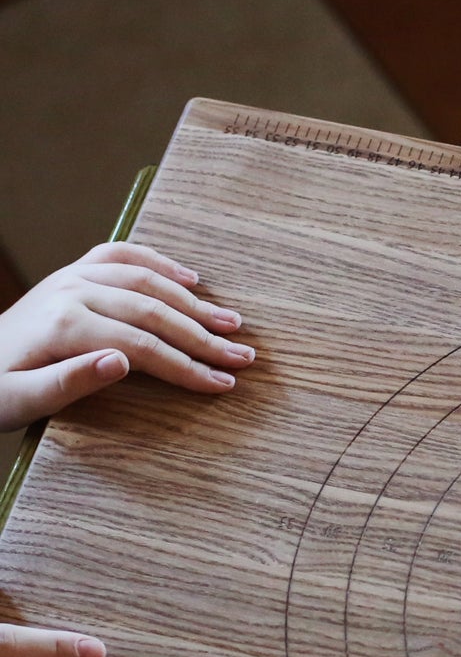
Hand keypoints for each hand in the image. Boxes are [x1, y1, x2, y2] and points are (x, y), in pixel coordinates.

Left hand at [0, 242, 254, 429]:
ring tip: (232, 322)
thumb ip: (70, 382)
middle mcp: (72, 291)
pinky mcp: (73, 273)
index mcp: (64, 325)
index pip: (144, 347)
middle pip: (154, 312)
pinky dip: (159, 262)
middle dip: (204, 337)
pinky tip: (191, 277)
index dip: (188, 367)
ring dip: (194, 302)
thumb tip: (122, 361)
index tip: (223, 385)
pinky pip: (122, 255)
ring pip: (147, 281)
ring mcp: (72, 277)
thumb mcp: (21, 401)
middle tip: (244, 357)